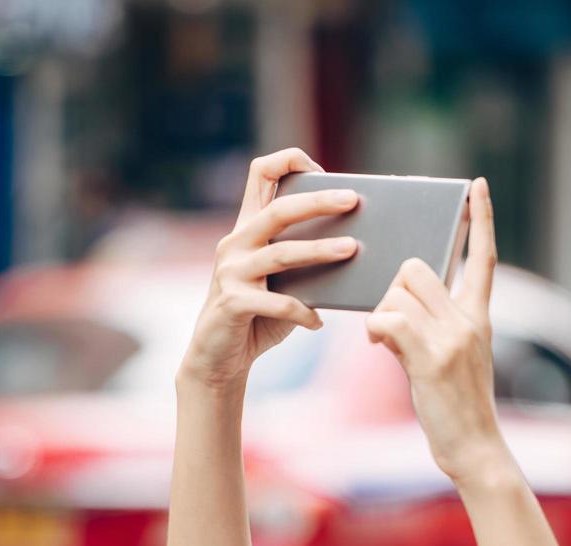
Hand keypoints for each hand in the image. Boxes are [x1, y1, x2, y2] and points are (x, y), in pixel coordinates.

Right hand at [179, 147, 360, 390]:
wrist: (216, 358)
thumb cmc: (258, 317)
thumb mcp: (280, 281)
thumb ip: (303, 261)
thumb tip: (354, 247)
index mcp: (247, 229)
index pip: (260, 174)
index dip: (288, 161)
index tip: (320, 168)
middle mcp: (235, 244)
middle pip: (278, 210)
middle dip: (318, 202)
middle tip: (352, 201)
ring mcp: (231, 273)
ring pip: (281, 254)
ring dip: (319, 251)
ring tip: (351, 250)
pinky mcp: (232, 303)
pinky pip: (276, 303)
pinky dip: (302, 312)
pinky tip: (318, 322)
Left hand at [364, 177, 511, 484]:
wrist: (474, 448)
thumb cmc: (457, 407)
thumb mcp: (452, 359)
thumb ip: (431, 326)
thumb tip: (393, 310)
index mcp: (480, 316)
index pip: (485, 256)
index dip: (480, 219)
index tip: (478, 185)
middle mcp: (469, 320)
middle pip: (418, 268)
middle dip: (394, 287)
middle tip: (392, 321)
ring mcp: (452, 338)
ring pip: (399, 291)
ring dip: (381, 312)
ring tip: (384, 341)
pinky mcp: (431, 358)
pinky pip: (389, 319)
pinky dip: (376, 329)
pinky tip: (379, 347)